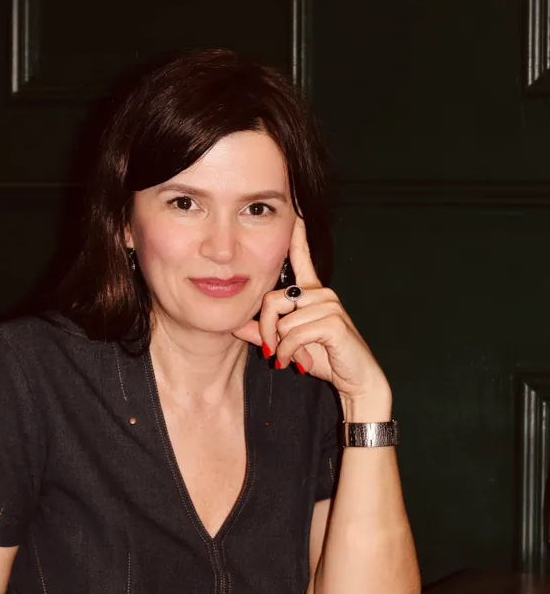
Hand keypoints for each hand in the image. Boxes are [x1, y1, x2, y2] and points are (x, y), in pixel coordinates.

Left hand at [233, 217, 390, 417]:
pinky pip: (294, 334)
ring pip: (282, 321)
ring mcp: (330, 305)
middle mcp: (321, 293)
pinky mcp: (334, 321)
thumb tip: (236, 326)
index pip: (302, 257)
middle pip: (271, 300)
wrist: (357, 381)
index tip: (295, 212)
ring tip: (294, 358)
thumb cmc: (327, 359)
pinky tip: (300, 361)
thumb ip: (264, 333)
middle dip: (265, 331)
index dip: (297, 236)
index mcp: (312, 293)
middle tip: (273, 352)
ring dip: (282, 347)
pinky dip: (291, 352)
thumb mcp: (290, 345)